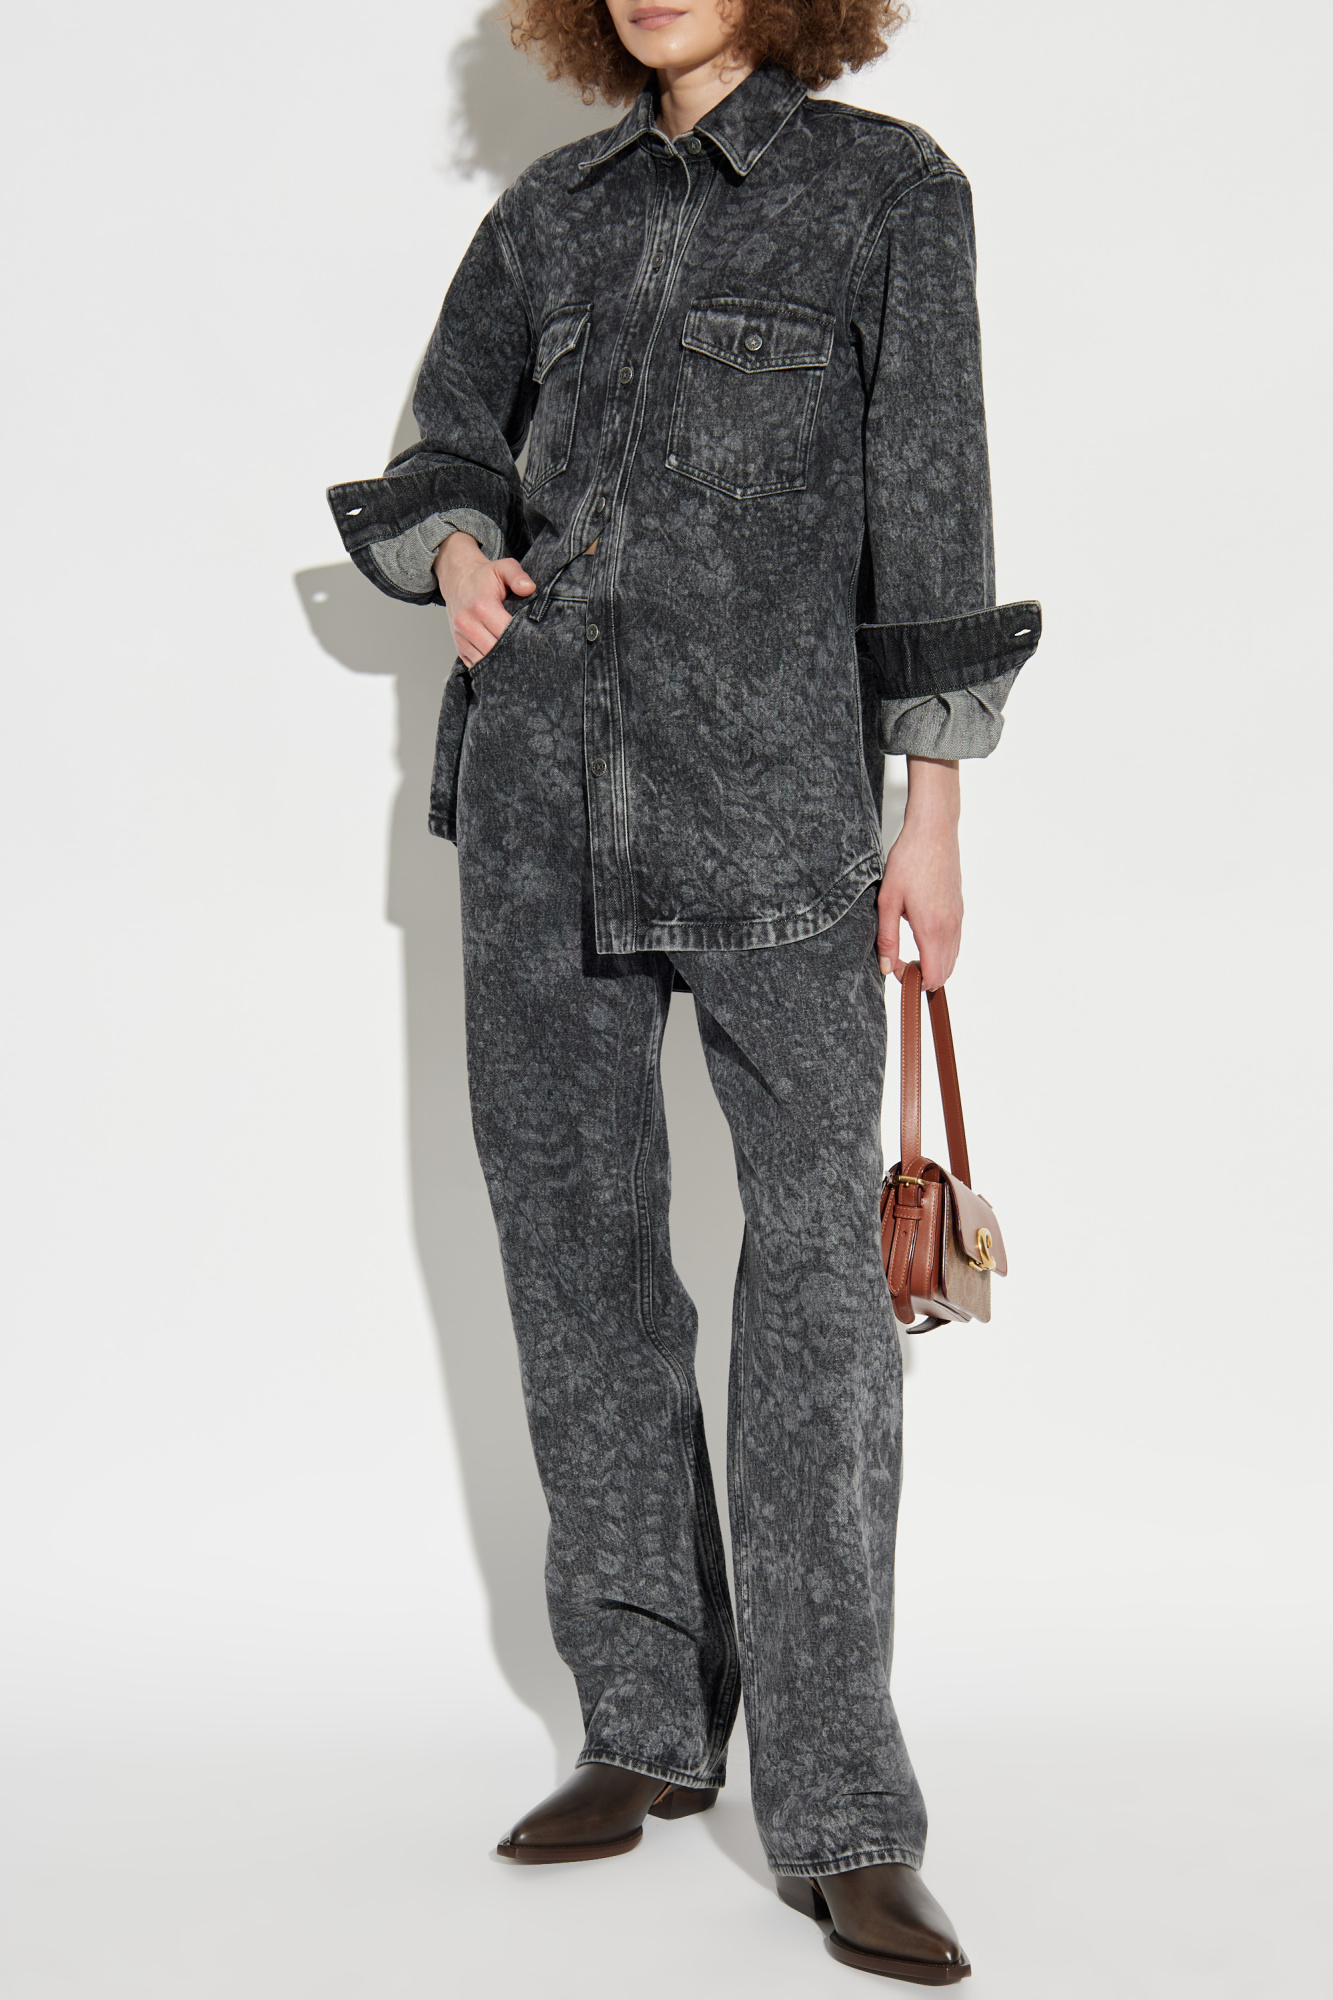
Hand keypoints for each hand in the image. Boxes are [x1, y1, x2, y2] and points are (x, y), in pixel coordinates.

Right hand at [432, 532, 535, 666]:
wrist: (457, 579)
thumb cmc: (484, 576)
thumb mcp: (503, 567)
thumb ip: (518, 576)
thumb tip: (529, 588)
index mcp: (481, 605)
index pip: (505, 632)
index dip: (521, 638)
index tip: (534, 639)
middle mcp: (467, 623)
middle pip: (495, 650)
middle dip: (513, 652)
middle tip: (529, 651)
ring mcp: (461, 637)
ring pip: (485, 661)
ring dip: (501, 662)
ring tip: (517, 657)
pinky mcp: (459, 646)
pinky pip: (475, 664)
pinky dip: (489, 666)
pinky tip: (501, 660)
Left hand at [876, 758, 962, 991]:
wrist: (934, 832)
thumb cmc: (909, 861)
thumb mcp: (888, 901)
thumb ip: (887, 938)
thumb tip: (886, 967)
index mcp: (932, 929)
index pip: (933, 976)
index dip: (914, 981)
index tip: (895, 967)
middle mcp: (951, 928)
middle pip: (946, 973)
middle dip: (924, 976)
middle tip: (900, 961)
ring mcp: (958, 919)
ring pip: (952, 958)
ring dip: (934, 964)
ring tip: (910, 950)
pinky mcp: (960, 910)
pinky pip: (955, 943)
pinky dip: (942, 951)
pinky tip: (922, 936)